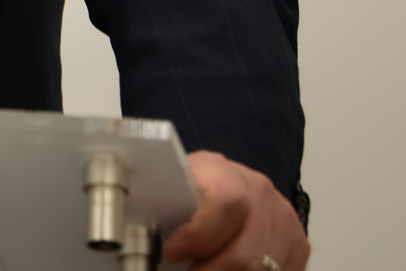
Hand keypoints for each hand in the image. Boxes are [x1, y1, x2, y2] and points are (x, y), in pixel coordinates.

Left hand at [162, 151, 308, 270]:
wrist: (229, 180)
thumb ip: (161, 201)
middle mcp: (260, 194)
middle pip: (244, 254)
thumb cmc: (194, 186)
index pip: (226, 204)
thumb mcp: (172, 182)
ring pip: (261, 269)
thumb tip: (135, 225)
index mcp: (223, 173)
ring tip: (199, 270)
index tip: (172, 252)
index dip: (199, 236)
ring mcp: (283, 220)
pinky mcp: (299, 244)